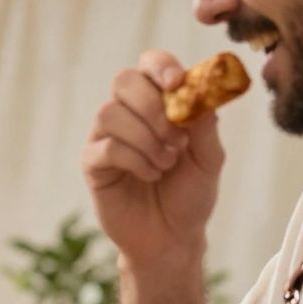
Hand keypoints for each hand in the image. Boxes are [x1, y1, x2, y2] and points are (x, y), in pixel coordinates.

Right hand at [82, 50, 223, 276]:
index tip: (177, 83)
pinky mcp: (93, 164)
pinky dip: (134, 159)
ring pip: (111, 113)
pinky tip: (150, 174)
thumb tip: (199, 92)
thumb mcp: (210, 158)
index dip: (161, 67)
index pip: (150, 65)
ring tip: (166, 162)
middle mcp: (128, 114)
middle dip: (153, 105)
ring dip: (145, 137)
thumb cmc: (190, 195)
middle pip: (124, 82)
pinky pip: (106, 147)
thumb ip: (205, 124)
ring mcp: (105, 138)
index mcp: (157, 103)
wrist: (173, 237)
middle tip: (177, 137)